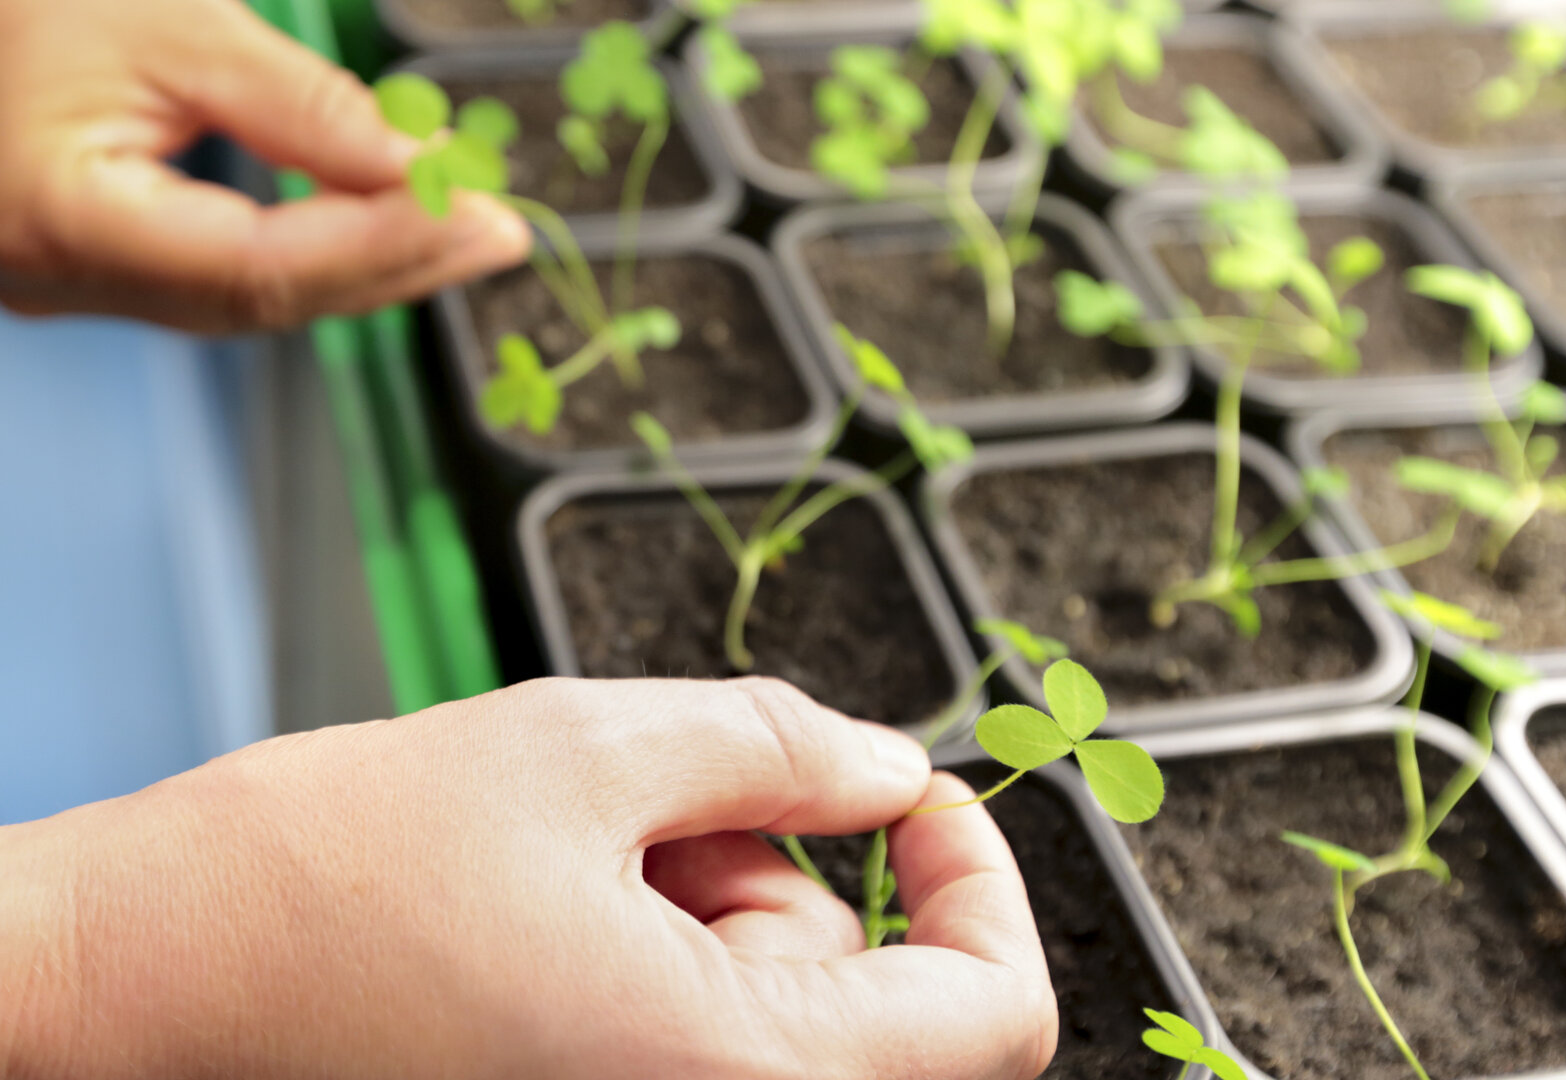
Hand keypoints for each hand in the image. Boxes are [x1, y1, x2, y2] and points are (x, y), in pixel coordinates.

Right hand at [0, 0, 530, 331]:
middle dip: (395, 263)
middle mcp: (64, 279)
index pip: (259, 264)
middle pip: (269, 297)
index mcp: (67, 220)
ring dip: (368, 265)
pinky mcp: (100, 270)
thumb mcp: (170, 26)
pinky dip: (315, 255)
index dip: (380, 243)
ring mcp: (78, 285)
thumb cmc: (27, 7)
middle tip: (498, 230)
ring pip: (256, 301)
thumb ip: (300, 106)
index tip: (476, 213)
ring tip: (462, 227)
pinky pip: (229, 282)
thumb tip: (418, 166)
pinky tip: (381, 229)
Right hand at [0, 677, 1058, 1078]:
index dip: (980, 878)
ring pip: (770, 996)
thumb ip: (779, 745)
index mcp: (734, 1077)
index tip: (916, 793)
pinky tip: (551, 880)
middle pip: (865, 996)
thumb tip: (892, 767)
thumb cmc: (329, 875)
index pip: (993, 1015)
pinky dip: (661, 928)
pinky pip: (695, 1022)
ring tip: (570, 836)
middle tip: (652, 793)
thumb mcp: (582, 747)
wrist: (147, 971)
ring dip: (706, 883)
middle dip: (782, 860)